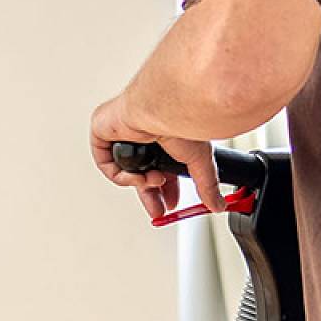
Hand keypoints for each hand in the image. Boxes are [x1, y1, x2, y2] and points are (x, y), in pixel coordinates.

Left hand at [89, 97, 222, 219]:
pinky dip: (123, 176)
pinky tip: (138, 175)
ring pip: (126, 171)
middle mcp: (140, 134)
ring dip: (142, 183)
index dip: (165, 189)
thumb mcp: (198, 161)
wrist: (160, 110)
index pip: (160, 167)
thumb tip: (218, 205)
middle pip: (140, 172)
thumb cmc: (179, 122)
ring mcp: (120, 134)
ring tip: (155, 179)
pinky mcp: (102, 133)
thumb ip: (207, 185)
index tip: (171, 204)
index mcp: (162, 137)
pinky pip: (107, 165)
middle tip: (159, 211)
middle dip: (150, 195)